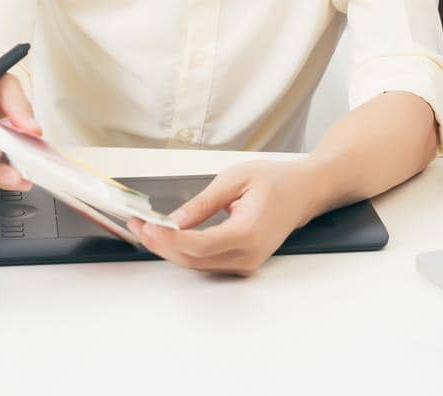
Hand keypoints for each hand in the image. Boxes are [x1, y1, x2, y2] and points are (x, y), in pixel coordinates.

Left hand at [127, 159, 318, 276]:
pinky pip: (206, 263)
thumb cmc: (276, 181)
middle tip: (138, 225)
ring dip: (169, 249)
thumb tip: (173, 221)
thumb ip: (203, 203)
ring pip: (197, 264)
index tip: (148, 225)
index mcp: (249, 232)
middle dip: (161, 244)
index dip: (169, 238)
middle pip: (194, 260)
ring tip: (146, 229)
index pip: (200, 245)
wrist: (304, 192)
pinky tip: (168, 237)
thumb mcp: (235, 179)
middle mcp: (249, 255)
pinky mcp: (242, 264)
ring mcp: (247, 263)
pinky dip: (184, 251)